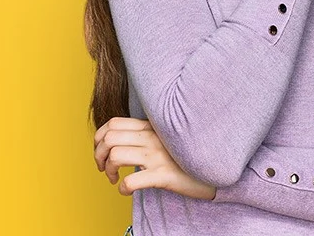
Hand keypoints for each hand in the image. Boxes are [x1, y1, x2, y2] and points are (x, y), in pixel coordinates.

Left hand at [94, 117, 217, 199]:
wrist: (215, 169)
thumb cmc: (186, 156)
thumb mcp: (167, 137)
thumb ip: (147, 133)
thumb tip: (121, 138)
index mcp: (152, 127)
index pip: (114, 123)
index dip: (99, 137)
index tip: (100, 150)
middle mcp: (153, 138)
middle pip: (110, 138)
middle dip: (98, 155)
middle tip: (103, 168)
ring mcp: (158, 156)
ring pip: (116, 156)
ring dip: (107, 170)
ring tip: (114, 178)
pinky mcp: (164, 175)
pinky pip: (132, 181)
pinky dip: (123, 188)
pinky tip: (127, 190)